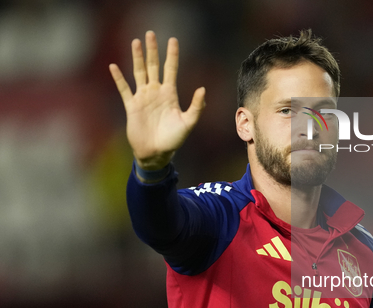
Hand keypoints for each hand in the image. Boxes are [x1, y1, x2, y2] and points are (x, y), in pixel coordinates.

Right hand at [109, 31, 205, 169]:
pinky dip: (119, 78)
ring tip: (135, 42)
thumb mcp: (188, 123)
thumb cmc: (174, 140)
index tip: (173, 40)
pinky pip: (124, 89)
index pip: (171, 69)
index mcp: (170, 94)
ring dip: (137, 58)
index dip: (172, 55)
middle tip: (150, 33)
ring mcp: (143, 98)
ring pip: (139, 73)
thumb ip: (196, 107)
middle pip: (154, 66)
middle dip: (153, 50)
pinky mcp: (132, 106)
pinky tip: (113, 67)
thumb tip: (202, 89)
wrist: (156, 153)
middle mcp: (156, 92)